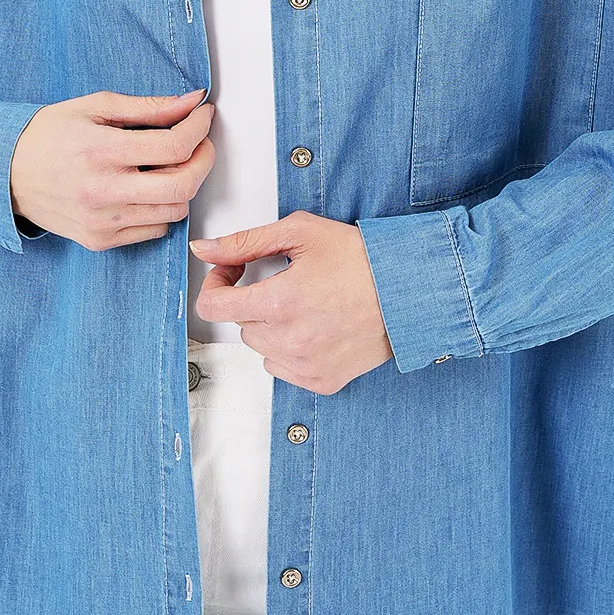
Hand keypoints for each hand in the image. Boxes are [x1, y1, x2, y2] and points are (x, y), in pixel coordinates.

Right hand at [9, 88, 215, 247]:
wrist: (3, 174)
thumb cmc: (47, 135)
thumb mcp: (94, 107)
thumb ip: (148, 106)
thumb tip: (192, 101)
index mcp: (101, 150)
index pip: (174, 146)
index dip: (199, 128)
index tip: (203, 116)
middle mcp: (102, 190)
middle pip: (182, 186)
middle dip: (204, 161)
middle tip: (200, 144)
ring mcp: (102, 221)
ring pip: (174, 211)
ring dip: (183, 186)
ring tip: (170, 165)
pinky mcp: (99, 240)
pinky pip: (154, 230)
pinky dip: (161, 209)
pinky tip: (146, 190)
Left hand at [189, 209, 392, 393]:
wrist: (409, 291)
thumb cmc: (361, 258)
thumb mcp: (300, 233)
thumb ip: (244, 242)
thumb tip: (203, 249)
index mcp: (278, 302)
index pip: (213, 307)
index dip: (216, 283)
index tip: (233, 272)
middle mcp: (288, 340)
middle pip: (240, 323)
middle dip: (253, 299)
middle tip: (283, 280)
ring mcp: (305, 365)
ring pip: (260, 346)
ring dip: (271, 325)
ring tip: (305, 303)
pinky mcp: (321, 381)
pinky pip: (281, 368)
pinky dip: (289, 349)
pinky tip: (315, 326)